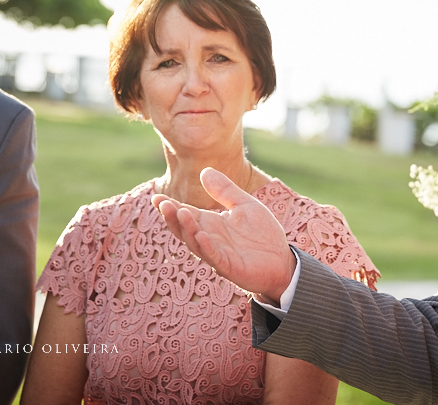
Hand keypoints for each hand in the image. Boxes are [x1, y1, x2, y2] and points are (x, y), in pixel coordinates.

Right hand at [153, 168, 295, 302]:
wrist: (281, 261)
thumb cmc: (262, 234)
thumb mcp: (244, 205)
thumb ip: (225, 190)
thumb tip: (204, 170)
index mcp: (211, 223)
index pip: (186, 213)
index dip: (170, 206)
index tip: (155, 197)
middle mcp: (209, 238)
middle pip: (185, 228)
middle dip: (173, 217)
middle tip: (163, 203)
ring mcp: (218, 254)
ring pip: (195, 242)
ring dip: (187, 228)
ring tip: (181, 212)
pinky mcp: (230, 267)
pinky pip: (214, 257)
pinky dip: (206, 246)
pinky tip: (202, 235)